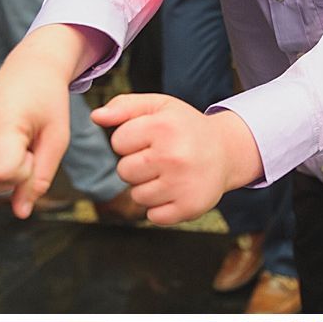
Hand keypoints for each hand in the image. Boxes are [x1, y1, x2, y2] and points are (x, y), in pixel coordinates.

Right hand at [0, 31, 75, 216]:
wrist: (29, 71)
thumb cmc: (47, 103)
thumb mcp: (57, 139)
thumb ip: (40, 178)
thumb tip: (21, 212)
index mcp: (2, 122)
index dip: (21, 175)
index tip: (33, 156)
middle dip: (4, 182)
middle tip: (23, 156)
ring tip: (6, 156)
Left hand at [92, 95, 260, 226]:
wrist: (226, 152)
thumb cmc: (185, 127)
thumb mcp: (159, 106)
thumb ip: (125, 106)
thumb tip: (96, 117)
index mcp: (164, 127)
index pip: (118, 142)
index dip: (130, 141)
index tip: (151, 139)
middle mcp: (173, 156)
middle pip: (124, 171)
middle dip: (137, 166)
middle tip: (160, 158)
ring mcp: (182, 184)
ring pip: (137, 196)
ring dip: (148, 188)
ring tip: (169, 175)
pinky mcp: (189, 208)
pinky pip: (154, 216)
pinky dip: (161, 208)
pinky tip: (176, 192)